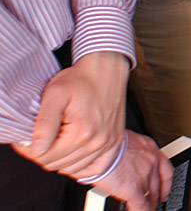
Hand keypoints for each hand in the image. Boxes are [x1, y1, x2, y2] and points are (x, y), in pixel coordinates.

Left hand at [15, 51, 127, 175]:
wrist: (106, 69)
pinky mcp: (115, 141)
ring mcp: (109, 143)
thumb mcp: (55, 95)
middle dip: (44, 153)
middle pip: (58, 165)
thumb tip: (36, 149)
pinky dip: (81, 165)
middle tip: (40, 137)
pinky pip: (95, 167)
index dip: (30, 149)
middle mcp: (98, 141)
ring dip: (61, 159)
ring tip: (57, 140)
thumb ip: (44, 124)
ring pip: (74, 168)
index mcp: (82, 132)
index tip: (27, 138)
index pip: (46, 157)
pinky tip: (73, 153)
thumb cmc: (81, 79)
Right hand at [88, 132, 172, 210]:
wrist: (98, 142)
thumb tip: (117, 158)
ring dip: (149, 205)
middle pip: (158, 184)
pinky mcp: (133, 189)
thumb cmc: (104, 139)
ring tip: (146, 209)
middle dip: (157, 195)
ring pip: (151, 196)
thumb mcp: (121, 140)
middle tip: (155, 202)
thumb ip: (125, 152)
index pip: (164, 167)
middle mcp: (150, 161)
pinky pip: (141, 206)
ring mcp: (144, 176)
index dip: (166, 181)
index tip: (165, 187)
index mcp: (148, 147)